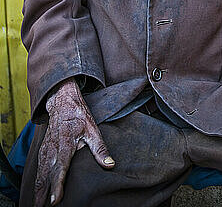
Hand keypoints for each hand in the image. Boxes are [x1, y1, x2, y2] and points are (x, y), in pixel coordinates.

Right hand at [34, 77, 114, 206]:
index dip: (57, 185)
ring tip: (38, 205)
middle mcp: (53, 148)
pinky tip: (37, 190)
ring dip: (38, 189)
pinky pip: (38, 167)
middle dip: (44, 193)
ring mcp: (46, 148)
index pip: (60, 168)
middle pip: (47, 174)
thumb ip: (100, 148)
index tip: (55, 200)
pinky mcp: (43, 149)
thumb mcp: (92, 129)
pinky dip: (36, 180)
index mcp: (66, 144)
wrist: (63, 101)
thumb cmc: (79, 115)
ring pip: (40, 172)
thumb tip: (110, 164)